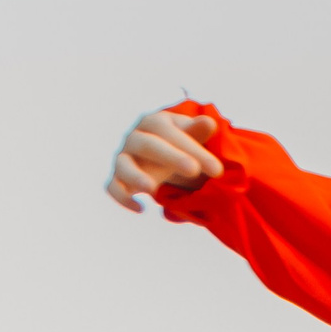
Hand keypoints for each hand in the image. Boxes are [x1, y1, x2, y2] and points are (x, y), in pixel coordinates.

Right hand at [106, 111, 225, 210]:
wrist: (161, 156)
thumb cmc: (179, 144)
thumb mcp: (190, 136)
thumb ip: (197, 131)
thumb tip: (209, 123)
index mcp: (154, 122)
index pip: (172, 133)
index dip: (194, 150)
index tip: (217, 170)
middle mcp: (135, 138)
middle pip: (149, 145)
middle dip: (172, 158)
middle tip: (194, 171)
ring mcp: (123, 158)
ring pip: (124, 165)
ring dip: (136, 176)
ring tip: (152, 190)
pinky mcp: (117, 178)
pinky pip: (113, 188)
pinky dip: (122, 198)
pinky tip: (140, 209)